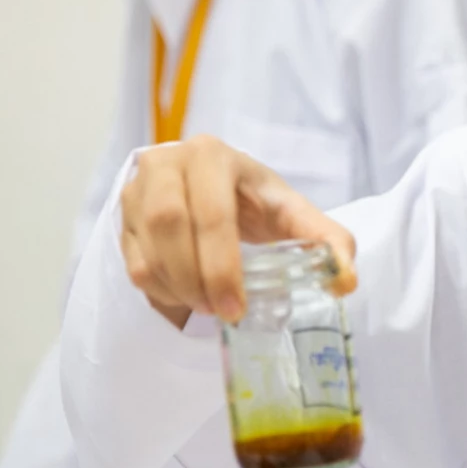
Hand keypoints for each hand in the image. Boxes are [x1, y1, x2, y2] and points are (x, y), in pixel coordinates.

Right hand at [121, 136, 357, 326]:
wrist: (214, 190)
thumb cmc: (255, 203)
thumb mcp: (292, 214)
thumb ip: (327, 240)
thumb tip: (345, 280)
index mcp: (213, 155)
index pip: (211, 212)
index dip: (222, 265)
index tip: (238, 307)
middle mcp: (167, 162)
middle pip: (169, 225)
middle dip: (196, 278)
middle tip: (222, 312)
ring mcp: (137, 188)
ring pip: (145, 247)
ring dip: (177, 287)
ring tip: (207, 306)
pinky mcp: (121, 215)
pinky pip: (131, 263)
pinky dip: (159, 289)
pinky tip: (185, 295)